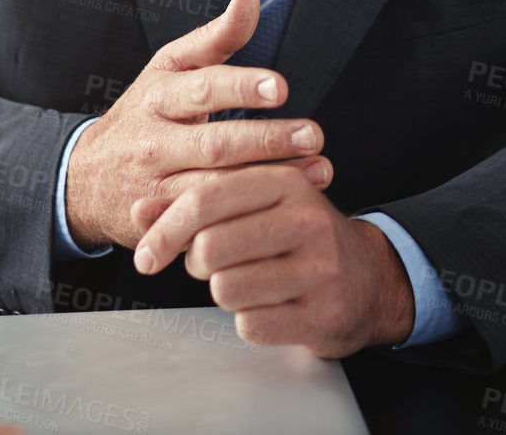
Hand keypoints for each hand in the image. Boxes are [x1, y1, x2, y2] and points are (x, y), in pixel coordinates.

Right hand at [64, 0, 332, 250]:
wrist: (86, 176)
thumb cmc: (143, 113)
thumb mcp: (170, 67)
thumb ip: (215, 37)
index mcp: (160, 94)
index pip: (202, 88)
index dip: (240, 87)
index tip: (279, 87)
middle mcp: (156, 139)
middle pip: (215, 142)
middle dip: (268, 139)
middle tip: (313, 134)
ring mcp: (157, 185)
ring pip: (217, 187)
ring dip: (270, 180)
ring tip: (318, 171)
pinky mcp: (162, 223)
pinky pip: (208, 224)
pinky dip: (245, 219)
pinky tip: (281, 211)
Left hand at [127, 163, 414, 356]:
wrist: (369, 278)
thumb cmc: (298, 235)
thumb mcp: (254, 204)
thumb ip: (194, 203)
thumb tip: (137, 210)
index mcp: (283, 181)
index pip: (205, 198)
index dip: (166, 229)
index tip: (146, 255)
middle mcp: (306, 219)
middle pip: (210, 247)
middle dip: (198, 264)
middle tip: (212, 264)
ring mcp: (319, 269)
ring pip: (226, 289)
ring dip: (224, 292)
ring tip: (247, 281)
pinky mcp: (324, 314)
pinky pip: (251, 325)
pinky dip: (249, 320)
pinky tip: (272, 305)